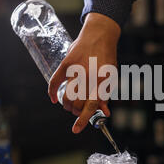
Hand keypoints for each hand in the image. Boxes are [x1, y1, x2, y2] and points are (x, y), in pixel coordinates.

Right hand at [48, 12, 120, 133]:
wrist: (101, 33)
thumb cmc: (107, 57)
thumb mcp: (111, 76)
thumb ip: (106, 95)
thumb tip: (104, 113)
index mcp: (102, 81)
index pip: (91, 105)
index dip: (83, 120)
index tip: (76, 129)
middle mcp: (88, 76)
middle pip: (76, 103)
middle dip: (76, 111)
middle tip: (77, 110)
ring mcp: (76, 69)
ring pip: (66, 96)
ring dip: (66, 104)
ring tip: (69, 103)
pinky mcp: (66, 63)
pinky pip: (55, 81)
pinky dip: (52, 91)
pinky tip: (53, 98)